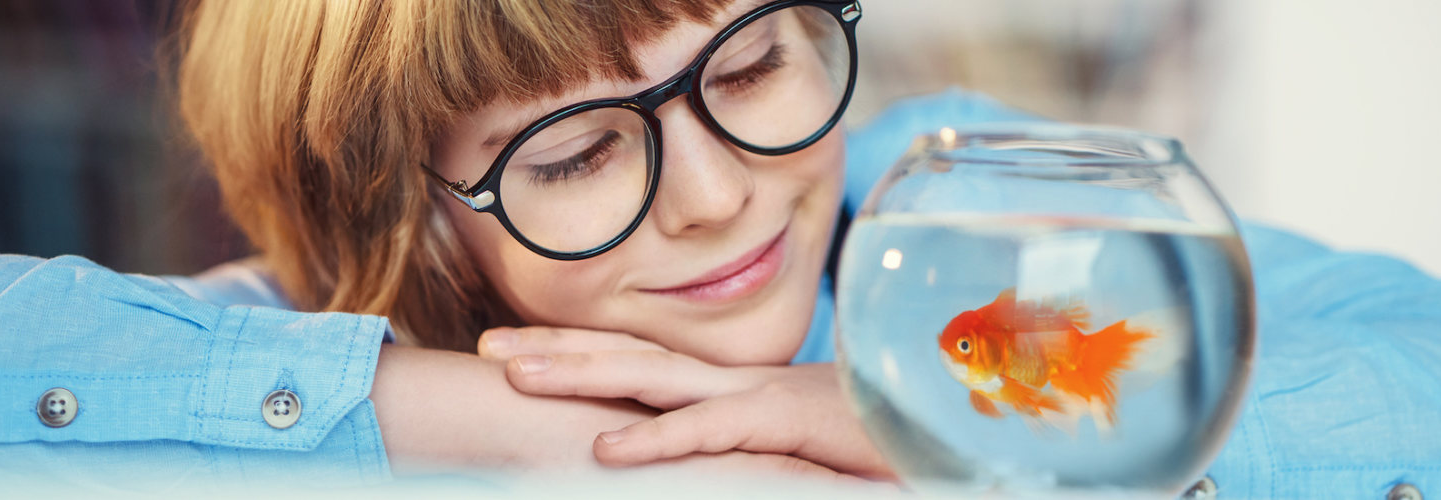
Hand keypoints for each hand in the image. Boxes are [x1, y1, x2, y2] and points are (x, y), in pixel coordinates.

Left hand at [477, 327, 894, 479]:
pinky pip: (712, 431)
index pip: (646, 362)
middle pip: (631, 356)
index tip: (522, 350)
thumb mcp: (799, 447)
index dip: (583, 352)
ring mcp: (759, 397)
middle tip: (486, 349)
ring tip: (515, 375)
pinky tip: (606, 450)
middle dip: (557, 348)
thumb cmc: (883, 439)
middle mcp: (737, 382)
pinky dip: (658, 439)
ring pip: (654, 379)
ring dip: (582, 373)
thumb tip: (711, 464)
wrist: (955, 422)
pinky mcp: (785, 423)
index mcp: (737, 388)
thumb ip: (751, 449)